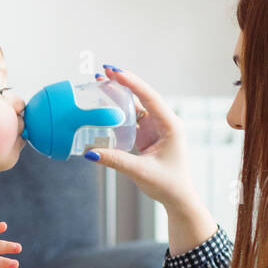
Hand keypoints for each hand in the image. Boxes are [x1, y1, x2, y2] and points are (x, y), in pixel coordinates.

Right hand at [87, 65, 200, 209]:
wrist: (177, 197)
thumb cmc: (168, 184)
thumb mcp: (140, 172)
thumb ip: (115, 160)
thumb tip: (89, 152)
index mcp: (170, 126)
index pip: (150, 98)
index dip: (132, 83)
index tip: (115, 71)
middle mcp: (165, 122)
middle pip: (143, 95)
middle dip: (124, 81)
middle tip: (104, 70)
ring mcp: (156, 127)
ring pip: (137, 104)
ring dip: (120, 93)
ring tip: (102, 81)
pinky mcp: (148, 134)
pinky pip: (132, 116)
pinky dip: (119, 109)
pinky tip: (105, 103)